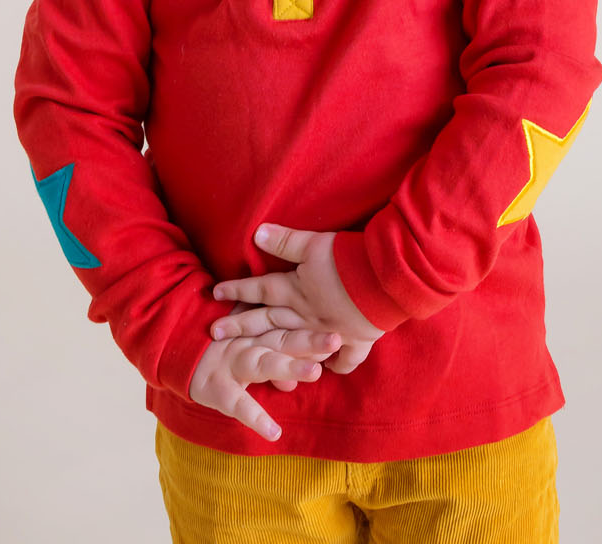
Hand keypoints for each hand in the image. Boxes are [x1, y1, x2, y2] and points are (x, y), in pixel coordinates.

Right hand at [189, 313, 341, 442]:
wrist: (178, 352)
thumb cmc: (222, 345)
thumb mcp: (248, 337)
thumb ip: (276, 344)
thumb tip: (307, 364)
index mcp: (260, 330)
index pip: (291, 327)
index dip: (314, 328)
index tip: (341, 330)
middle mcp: (250, 343)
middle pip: (284, 339)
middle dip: (310, 341)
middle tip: (336, 339)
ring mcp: (233, 363)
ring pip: (264, 363)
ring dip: (289, 367)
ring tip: (315, 372)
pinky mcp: (217, 388)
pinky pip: (238, 404)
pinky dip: (255, 418)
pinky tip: (274, 433)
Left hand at [211, 224, 384, 374]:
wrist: (386, 279)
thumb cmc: (349, 259)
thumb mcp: (314, 243)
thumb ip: (285, 241)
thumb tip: (255, 233)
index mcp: (297, 291)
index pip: (261, 290)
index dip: (238, 289)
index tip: (215, 293)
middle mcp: (307, 315)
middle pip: (269, 320)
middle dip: (241, 325)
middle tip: (215, 332)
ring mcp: (329, 332)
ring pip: (297, 343)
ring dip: (277, 350)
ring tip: (259, 359)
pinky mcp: (356, 340)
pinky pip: (343, 360)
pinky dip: (335, 365)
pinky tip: (327, 369)